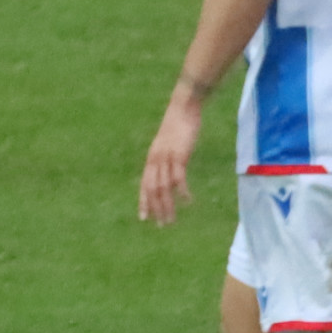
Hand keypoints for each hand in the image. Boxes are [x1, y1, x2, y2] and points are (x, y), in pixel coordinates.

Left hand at [139, 93, 203, 222]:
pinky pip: (178, 178)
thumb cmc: (178, 124)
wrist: (183, 107)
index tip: (144, 218)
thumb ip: (168, 158)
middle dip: (156, 209)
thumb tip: (171, 170)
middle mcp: (155, 160)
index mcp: (152, 158)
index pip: (144, 185)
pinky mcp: (179, 155)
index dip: (144, 202)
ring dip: (168, 206)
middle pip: (152, 190)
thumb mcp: (169, 144)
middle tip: (162, 225)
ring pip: (163, 188)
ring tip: (172, 220)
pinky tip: (187, 201)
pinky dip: (181, 191)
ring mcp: (166, 158)